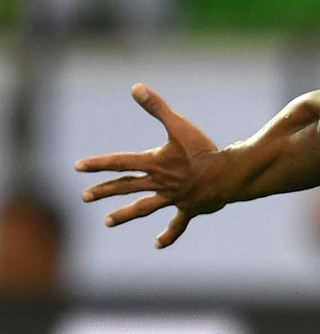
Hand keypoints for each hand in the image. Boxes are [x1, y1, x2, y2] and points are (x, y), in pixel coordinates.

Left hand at [76, 84, 226, 248]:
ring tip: (107, 222)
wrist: (226, 175)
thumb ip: (157, 108)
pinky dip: (168, 235)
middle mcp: (159, 183)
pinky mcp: (188, 208)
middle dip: (104, 190)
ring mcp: (172, 198)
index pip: (120, 162)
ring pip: (144, 207)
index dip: (99, 163)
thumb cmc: (203, 150)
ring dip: (125, 214)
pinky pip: (176, 224)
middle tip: (84, 197)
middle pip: (126, 186)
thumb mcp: (179, 126)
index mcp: (154, 164)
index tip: (79, 167)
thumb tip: (136, 88)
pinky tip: (157, 244)